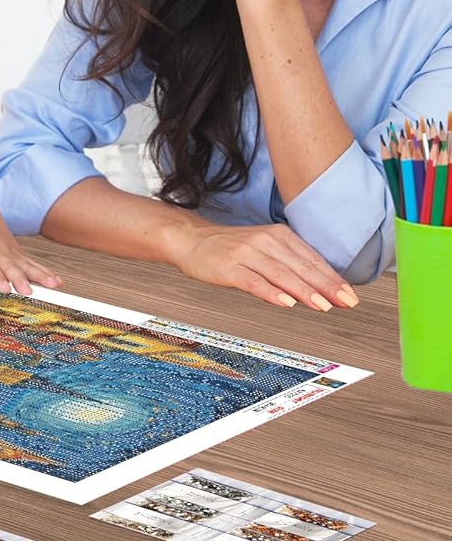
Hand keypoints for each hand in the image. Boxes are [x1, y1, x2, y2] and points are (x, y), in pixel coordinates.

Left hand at [0, 204, 62, 295]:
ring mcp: (9, 252)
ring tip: (53, 286)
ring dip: (40, 275)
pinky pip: (33, 264)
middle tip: (28, 291)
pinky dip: (45, 272)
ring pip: (26, 265)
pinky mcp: (17, 254)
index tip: (5, 287)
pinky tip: (57, 282)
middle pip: (10, 267)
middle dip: (20, 279)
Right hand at [176, 221, 357, 310]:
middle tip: (346, 302)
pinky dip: (271, 292)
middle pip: (300, 266)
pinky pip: (254, 281)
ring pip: (281, 274)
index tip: (350, 295)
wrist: (191, 240)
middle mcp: (264, 241)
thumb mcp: (264, 247)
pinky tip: (285, 302)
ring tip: (322, 305)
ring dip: (304, 291)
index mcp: (278, 235)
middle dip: (326, 286)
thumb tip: (321, 287)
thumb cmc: (229, 247)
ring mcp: (246, 253)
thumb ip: (289, 263)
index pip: (312, 258)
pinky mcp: (229, 267)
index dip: (332, 278)